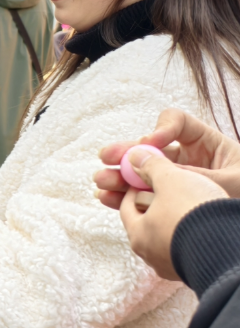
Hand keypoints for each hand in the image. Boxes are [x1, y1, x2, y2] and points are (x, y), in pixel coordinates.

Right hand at [97, 109, 239, 205]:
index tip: (149, 143)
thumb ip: (191, 172)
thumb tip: (151, 164)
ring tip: (101, 181)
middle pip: (150, 149)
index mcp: (208, 145)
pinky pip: (141, 197)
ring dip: (119, 176)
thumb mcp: (229, 181)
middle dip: (126, 153)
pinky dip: (123, 198)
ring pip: (141, 174)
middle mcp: (189, 160)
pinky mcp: (167, 204)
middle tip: (107, 157)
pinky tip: (106, 197)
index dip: (161, 129)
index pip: (178, 123)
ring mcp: (176, 182)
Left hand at [112, 146, 226, 280]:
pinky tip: (201, 225)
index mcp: (137, 235)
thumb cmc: (194, 214)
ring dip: (173, 221)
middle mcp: (150, 256)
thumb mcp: (172, 180)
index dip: (136, 188)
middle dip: (154, 206)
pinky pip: (186, 247)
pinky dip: (189, 234)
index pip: (127, 206)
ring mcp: (172, 265)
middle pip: (145, 223)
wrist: (229, 247)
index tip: (147, 178)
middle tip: (167, 191)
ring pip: (166, 237)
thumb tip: (135, 155)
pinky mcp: (193, 270)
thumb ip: (152, 166)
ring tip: (186, 206)